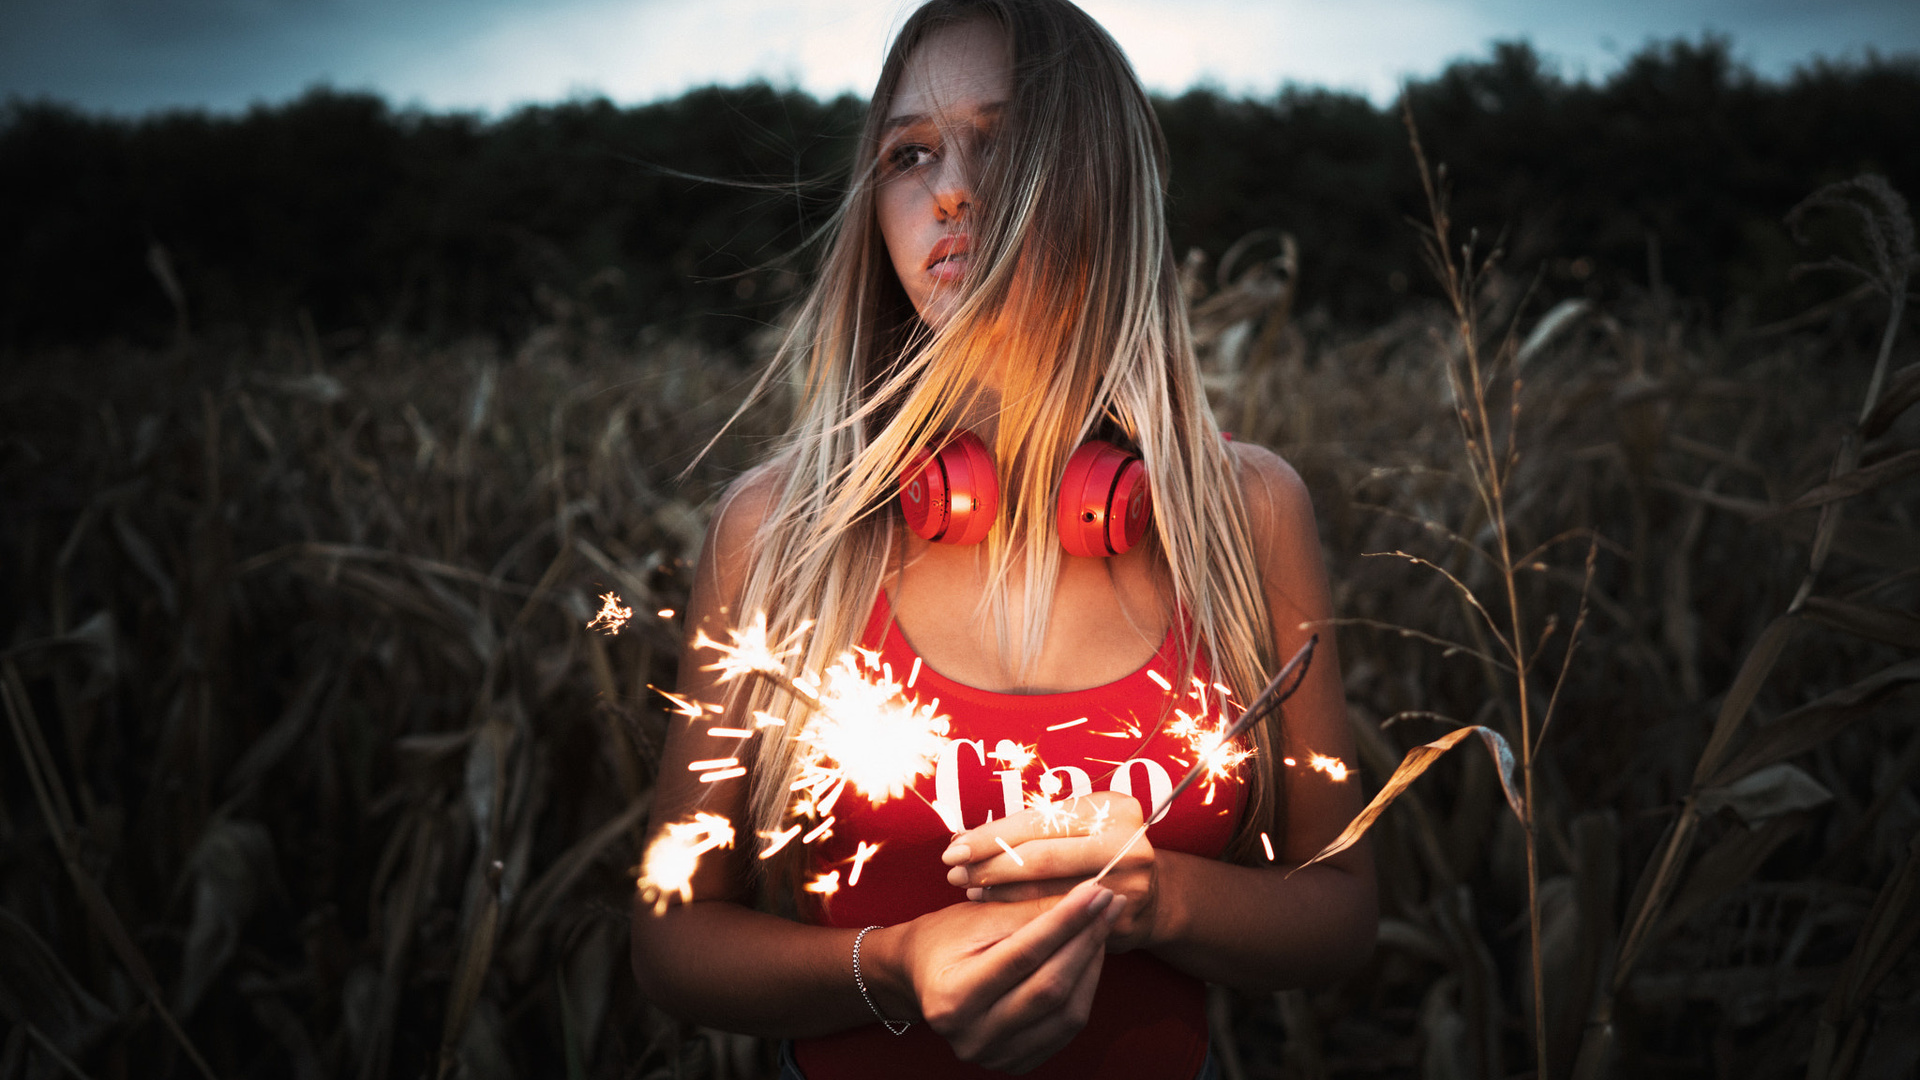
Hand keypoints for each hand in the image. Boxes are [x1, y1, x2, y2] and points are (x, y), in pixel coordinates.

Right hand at [885, 879, 1126, 1072]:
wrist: (920, 975)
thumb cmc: (947, 937)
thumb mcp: (980, 915)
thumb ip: (1031, 910)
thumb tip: (1089, 895)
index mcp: (953, 996)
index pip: (1023, 955)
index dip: (1066, 921)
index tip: (1096, 891)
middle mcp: (972, 1036)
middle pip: (1050, 988)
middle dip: (1086, 940)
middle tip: (1110, 903)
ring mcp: (995, 1056)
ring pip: (1067, 1014)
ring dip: (1092, 966)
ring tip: (1101, 927)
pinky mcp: (1016, 1062)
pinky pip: (1065, 1028)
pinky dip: (1084, 990)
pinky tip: (1088, 958)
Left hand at [941, 791, 1158, 951]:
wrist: (1150, 895)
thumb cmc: (1096, 851)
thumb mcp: (1076, 826)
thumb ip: (1030, 828)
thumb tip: (962, 837)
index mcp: (1113, 809)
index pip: (1039, 821)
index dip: (993, 835)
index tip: (955, 847)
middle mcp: (1127, 843)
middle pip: (1042, 857)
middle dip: (990, 865)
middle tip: (954, 872)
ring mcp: (1128, 884)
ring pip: (1046, 891)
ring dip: (999, 890)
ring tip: (969, 887)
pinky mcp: (1119, 921)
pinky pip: (1056, 919)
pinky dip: (1019, 913)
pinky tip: (995, 909)